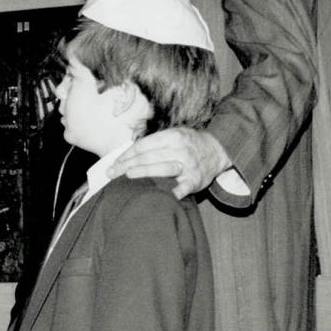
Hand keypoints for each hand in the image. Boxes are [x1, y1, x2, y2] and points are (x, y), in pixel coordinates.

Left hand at [107, 127, 230, 199]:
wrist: (218, 149)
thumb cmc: (187, 144)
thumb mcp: (172, 135)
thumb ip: (152, 144)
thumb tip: (125, 157)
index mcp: (172, 137)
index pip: (143, 146)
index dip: (126, 155)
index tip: (114, 163)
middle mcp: (180, 150)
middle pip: (149, 157)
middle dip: (127, 165)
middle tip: (111, 173)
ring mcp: (188, 165)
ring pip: (163, 169)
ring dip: (145, 172)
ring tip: (128, 177)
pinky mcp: (196, 180)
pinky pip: (184, 186)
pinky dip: (175, 191)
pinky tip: (165, 196)